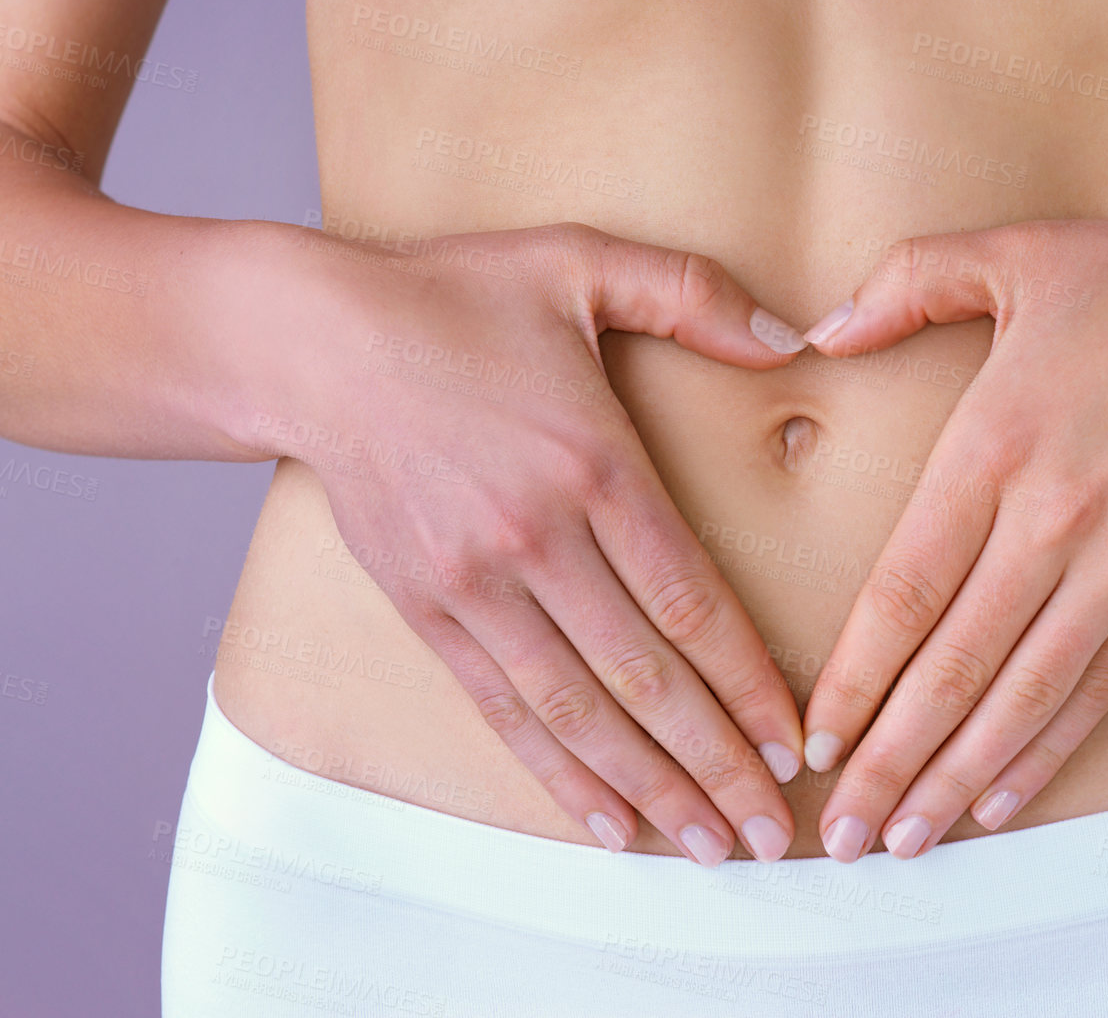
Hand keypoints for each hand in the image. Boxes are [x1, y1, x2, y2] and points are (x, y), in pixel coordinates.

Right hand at [244, 220, 810, 865]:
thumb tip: (794, 335)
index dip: (747, 680)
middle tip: (772, 832)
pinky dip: (555, 770)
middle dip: (716, 763)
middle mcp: (537, 536)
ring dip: (648, 786)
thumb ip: (693, 294)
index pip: (690, 598)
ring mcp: (475, 582)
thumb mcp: (580, 262)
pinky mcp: (427, 608)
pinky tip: (604, 819)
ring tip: (706, 846)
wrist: (311, 342)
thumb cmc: (455, 297)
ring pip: (578, 710)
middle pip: (646, 676)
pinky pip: (501, 708)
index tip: (794, 741)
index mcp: (591, 461)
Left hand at [797, 205, 1107, 860]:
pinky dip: (1051, 749)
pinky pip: (1103, 683)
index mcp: (992, 445)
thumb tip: (818, 329)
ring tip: (909, 841)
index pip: (904, 589)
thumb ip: (904, 284)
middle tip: (846, 836)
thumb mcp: (1014, 250)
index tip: (814, 740)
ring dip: (960, 776)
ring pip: (1024, 693)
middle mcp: (1050, 519)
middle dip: (889, 759)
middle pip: (953, 665)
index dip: (855, 676)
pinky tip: (1006, 798)